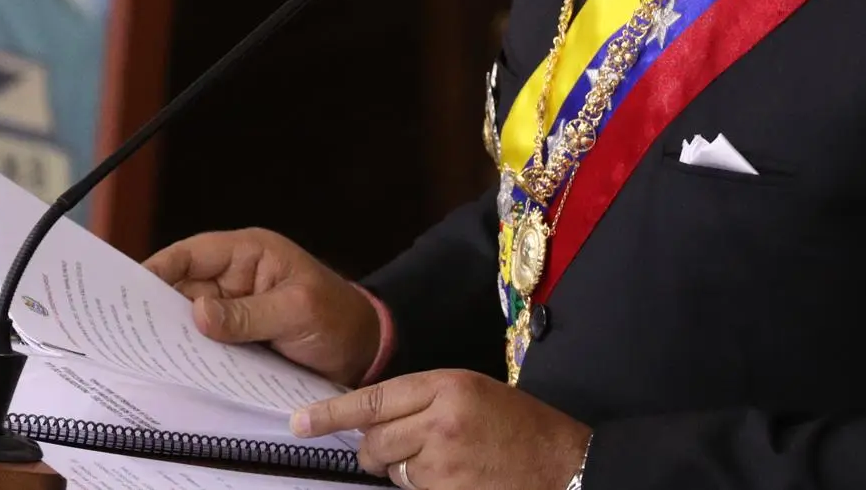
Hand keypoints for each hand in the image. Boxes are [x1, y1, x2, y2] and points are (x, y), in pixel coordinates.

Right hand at [143, 228, 381, 385]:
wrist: (364, 349)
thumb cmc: (338, 317)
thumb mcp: (297, 311)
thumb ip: (249, 314)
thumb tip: (199, 313)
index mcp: (248, 253)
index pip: (191, 254)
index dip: (157, 269)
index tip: (126, 291)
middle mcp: (235, 277)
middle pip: (182, 288)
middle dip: (156, 307)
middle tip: (126, 331)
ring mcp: (235, 308)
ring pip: (189, 319)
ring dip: (172, 335)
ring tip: (143, 352)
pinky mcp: (237, 337)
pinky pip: (206, 343)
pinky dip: (192, 354)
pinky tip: (175, 368)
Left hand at [292, 369, 589, 489]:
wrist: (564, 464)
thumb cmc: (522, 427)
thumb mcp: (474, 393)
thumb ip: (425, 400)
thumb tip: (376, 420)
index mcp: (447, 385)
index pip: (374, 399)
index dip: (332, 413)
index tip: (301, 422)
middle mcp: (441, 420)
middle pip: (376, 439)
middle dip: (375, 450)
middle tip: (395, 451)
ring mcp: (445, 461)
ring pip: (393, 470)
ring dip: (404, 471)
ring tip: (445, 463)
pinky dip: (424, 487)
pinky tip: (455, 478)